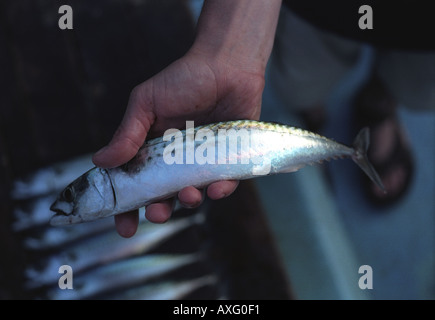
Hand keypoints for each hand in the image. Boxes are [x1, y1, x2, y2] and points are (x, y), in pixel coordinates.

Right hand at [92, 49, 264, 236]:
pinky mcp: (229, 159)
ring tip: (188, 195)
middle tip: (156, 212)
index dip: (128, 208)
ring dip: (188, 202)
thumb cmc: (183, 80)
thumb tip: (100, 161)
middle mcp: (177, 160)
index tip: (124, 226)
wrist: (225, 65)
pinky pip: (225, 183)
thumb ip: (127, 134)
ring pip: (193, 194)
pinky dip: (221, 190)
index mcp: (152, 149)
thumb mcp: (146, 103)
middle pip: (164, 196)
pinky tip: (216, 189)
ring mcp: (203, 161)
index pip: (136, 184)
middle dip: (159, 211)